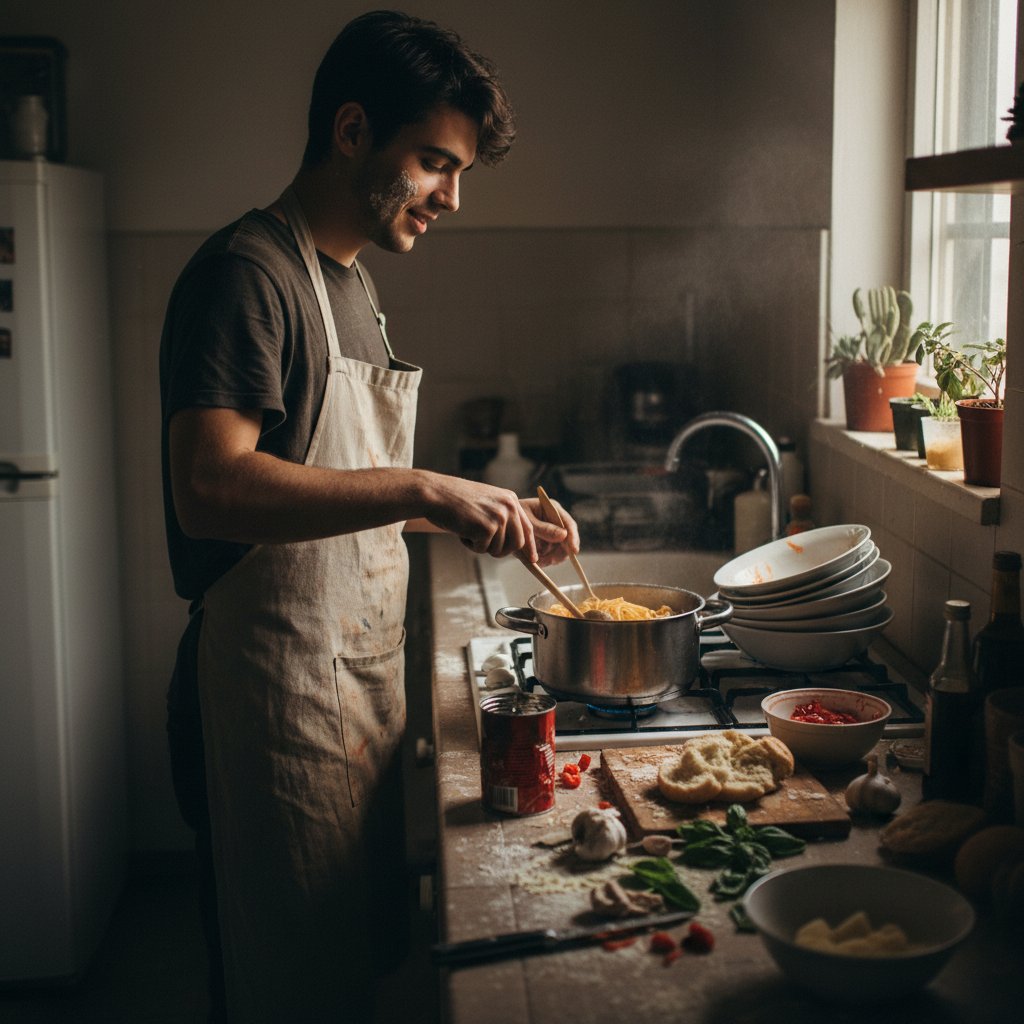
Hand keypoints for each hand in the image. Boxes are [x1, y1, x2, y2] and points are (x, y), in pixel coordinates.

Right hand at [422, 475, 540, 559]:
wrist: (436, 493)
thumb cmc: (456, 500)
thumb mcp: (487, 502)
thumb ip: (502, 517)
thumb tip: (516, 542)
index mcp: (510, 500)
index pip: (527, 528)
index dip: (530, 546)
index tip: (533, 559)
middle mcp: (509, 507)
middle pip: (517, 544)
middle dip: (501, 550)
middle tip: (482, 543)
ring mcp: (499, 517)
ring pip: (498, 549)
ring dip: (481, 545)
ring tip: (467, 528)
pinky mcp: (487, 528)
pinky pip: (482, 549)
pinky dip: (470, 545)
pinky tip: (461, 529)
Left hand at [520, 497, 579, 566]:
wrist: (503, 522)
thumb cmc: (514, 516)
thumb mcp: (527, 522)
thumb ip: (544, 529)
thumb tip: (564, 535)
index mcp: (553, 510)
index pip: (569, 524)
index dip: (573, 538)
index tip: (574, 551)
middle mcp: (556, 521)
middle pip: (568, 540)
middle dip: (561, 552)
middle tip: (549, 561)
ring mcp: (553, 533)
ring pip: (561, 550)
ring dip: (552, 558)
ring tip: (538, 560)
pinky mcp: (548, 543)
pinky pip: (552, 555)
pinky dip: (546, 560)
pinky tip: (536, 561)